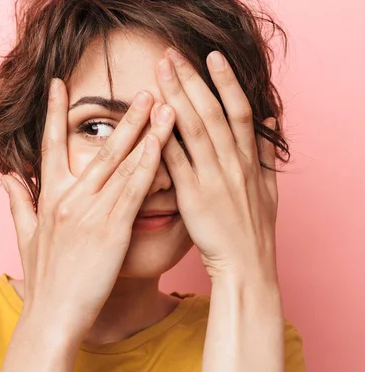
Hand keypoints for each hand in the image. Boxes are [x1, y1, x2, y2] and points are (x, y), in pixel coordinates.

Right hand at [0, 78, 176, 340]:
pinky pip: (134, 189)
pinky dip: (149, 163)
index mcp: (49, 197)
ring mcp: (90, 212)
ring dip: (144, 131)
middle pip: (99, 149)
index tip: (60, 84)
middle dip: (122, 117)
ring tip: (162, 103)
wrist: (53, 315)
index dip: (55, 113)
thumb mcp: (25, 236)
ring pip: (121, 163)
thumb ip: (18, 201)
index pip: (50, 145)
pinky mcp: (111, 229)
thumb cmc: (44, 279)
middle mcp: (68, 198)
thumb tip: (7, 175)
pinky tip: (163, 142)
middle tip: (141, 89)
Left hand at [156, 48, 278, 280]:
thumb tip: (268, 122)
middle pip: (212, 112)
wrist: (247, 267)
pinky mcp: (193, 198)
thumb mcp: (269, 189)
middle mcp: (233, 163)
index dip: (226, 81)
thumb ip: (265, 154)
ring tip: (160, 73)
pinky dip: (164, 139)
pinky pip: (177, 162)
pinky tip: (151, 119)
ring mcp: (213, 179)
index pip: (239, 110)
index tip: (212, 57)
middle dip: (191, 80)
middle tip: (171, 55)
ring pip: (195, 129)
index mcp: (249, 160)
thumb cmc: (254, 230)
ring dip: (176, 98)